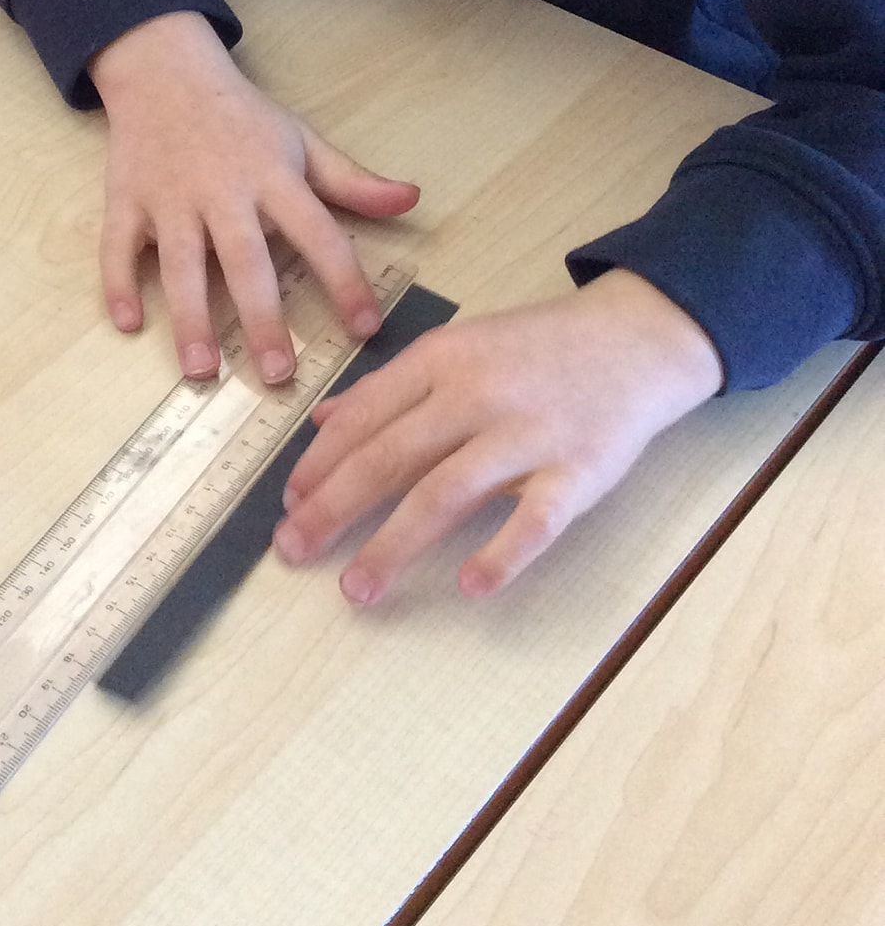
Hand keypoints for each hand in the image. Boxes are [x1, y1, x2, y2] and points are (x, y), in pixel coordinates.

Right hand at [89, 11, 420, 384]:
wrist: (165, 70)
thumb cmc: (241, 116)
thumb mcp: (301, 140)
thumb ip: (352, 180)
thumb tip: (411, 199)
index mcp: (273, 176)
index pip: (319, 233)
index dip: (345, 281)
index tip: (366, 329)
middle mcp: (222, 191)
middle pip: (246, 261)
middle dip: (262, 319)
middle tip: (277, 375)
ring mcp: (169, 197)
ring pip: (180, 264)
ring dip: (190, 317)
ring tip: (201, 370)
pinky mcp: (125, 199)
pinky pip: (117, 246)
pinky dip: (118, 283)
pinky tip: (127, 324)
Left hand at [274, 268, 724, 600]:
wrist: (637, 337)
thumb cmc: (536, 349)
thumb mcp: (457, 348)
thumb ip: (390, 388)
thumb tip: (322, 422)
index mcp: (441, 359)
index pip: (364, 416)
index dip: (320, 464)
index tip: (287, 505)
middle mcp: (476, 393)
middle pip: (390, 457)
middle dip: (333, 508)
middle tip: (291, 551)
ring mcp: (528, 433)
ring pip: (446, 491)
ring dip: (394, 543)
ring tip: (354, 588)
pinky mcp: (579, 470)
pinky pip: (536, 517)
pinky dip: (503, 553)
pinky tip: (470, 587)